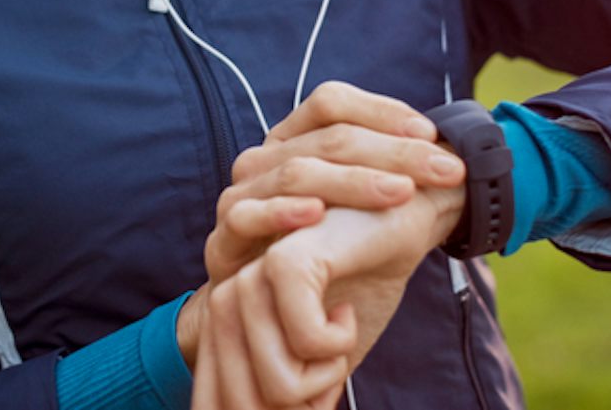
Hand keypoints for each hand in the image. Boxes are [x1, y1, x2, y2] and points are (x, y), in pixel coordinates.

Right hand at [179, 82, 464, 365]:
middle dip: (394, 151)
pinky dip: (281, 212)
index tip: (431, 135)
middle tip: (445, 170)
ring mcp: (240, 199)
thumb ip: (397, 183)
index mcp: (293, 142)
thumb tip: (459, 157)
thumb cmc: (331, 266)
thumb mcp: (369, 220)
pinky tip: (317, 214)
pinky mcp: (222, 243)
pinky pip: (246, 216)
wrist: (280, 331)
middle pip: (327, 138)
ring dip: (353, 180)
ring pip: (295, 171)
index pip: (331, 103)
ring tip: (400, 192)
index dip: (382, 111)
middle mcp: (263, 161)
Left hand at [189, 273, 350, 409]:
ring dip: (326, 374)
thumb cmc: (357, 286)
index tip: (317, 396)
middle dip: (303, 405)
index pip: (213, 406)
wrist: (397, 220)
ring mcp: (246, 277)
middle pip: (242, 407)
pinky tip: (347, 309)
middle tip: (334, 362)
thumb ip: (285, 385)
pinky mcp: (282, 260)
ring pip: (276, 386)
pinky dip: (338, 343)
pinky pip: (304, 344)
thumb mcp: (315, 354)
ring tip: (340, 325)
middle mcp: (221, 297)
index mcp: (221, 320)